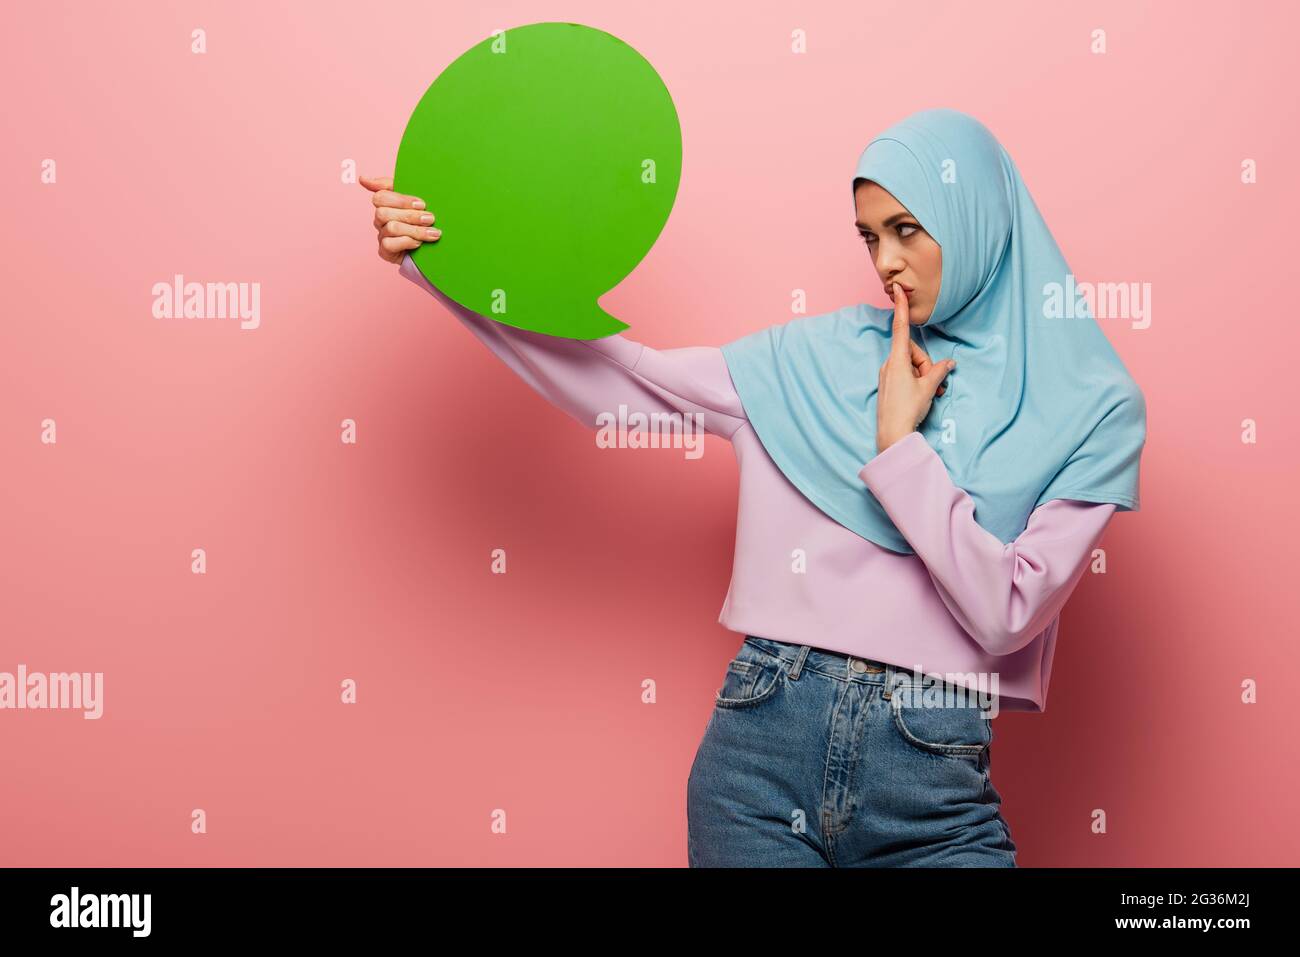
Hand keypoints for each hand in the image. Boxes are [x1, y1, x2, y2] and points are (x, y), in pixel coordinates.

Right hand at [360, 174, 440, 262]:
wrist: (431, 247)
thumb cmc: (421, 220)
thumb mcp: (414, 200)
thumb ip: (395, 185)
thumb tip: (363, 178)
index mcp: (385, 204)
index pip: (381, 196)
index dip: (400, 200)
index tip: (421, 204)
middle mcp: (380, 219)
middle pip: (384, 213)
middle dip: (411, 215)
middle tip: (430, 218)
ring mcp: (381, 235)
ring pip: (391, 227)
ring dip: (415, 230)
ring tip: (433, 232)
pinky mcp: (384, 251)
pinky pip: (389, 244)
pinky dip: (407, 242)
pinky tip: (419, 243)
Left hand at [875, 283, 954, 453]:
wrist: (892, 434)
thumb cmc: (908, 409)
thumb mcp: (928, 387)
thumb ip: (939, 371)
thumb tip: (949, 363)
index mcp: (897, 360)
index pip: (900, 328)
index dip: (901, 308)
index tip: (898, 290)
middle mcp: (889, 364)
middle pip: (914, 353)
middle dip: (927, 365)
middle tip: (934, 384)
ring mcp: (887, 375)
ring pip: (912, 366)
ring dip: (925, 376)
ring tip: (932, 393)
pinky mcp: (888, 386)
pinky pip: (906, 376)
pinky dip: (918, 382)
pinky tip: (925, 396)